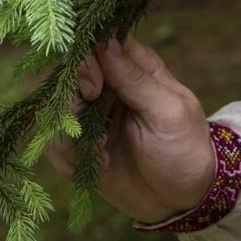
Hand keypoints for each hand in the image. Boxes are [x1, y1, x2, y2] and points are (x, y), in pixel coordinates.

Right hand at [59, 36, 216, 224]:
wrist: (183, 199)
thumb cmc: (185, 148)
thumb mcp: (168, 112)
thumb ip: (135, 79)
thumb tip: (105, 42)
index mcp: (135, 66)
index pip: (97, 43)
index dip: (85, 61)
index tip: (94, 89)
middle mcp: (109, 86)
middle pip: (69, 77)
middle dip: (73, 105)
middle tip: (100, 132)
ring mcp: (93, 116)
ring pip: (56, 111)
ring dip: (74, 137)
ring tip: (104, 155)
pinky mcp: (81, 146)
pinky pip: (55, 144)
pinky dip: (71, 158)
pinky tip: (101, 168)